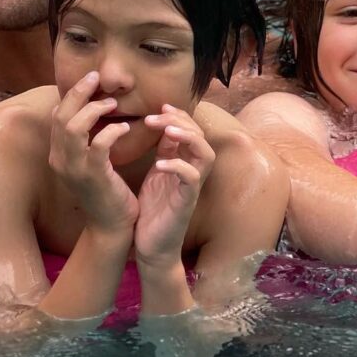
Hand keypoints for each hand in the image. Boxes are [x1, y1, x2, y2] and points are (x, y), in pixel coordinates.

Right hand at [49, 71, 136, 235]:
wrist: (111, 226)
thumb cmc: (105, 192)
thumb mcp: (89, 163)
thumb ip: (86, 140)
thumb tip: (91, 111)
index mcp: (58, 155)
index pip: (57, 115)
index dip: (71, 95)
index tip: (89, 81)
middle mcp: (60, 160)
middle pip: (61, 115)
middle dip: (78, 92)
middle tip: (95, 77)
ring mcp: (74, 169)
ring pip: (73, 126)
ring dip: (93, 109)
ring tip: (112, 104)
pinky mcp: (93, 176)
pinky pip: (98, 145)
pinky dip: (112, 131)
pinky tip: (124, 128)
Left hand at [134, 105, 214, 267]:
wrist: (151, 247)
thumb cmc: (152, 212)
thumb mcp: (156, 175)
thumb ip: (164, 152)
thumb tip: (162, 125)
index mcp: (184, 164)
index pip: (191, 132)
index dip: (179, 116)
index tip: (159, 108)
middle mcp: (192, 173)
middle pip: (202, 137)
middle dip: (181, 121)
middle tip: (158, 116)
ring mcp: (192, 188)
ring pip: (205, 155)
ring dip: (188, 138)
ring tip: (168, 130)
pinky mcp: (186, 203)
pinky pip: (192, 179)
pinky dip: (178, 166)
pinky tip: (160, 163)